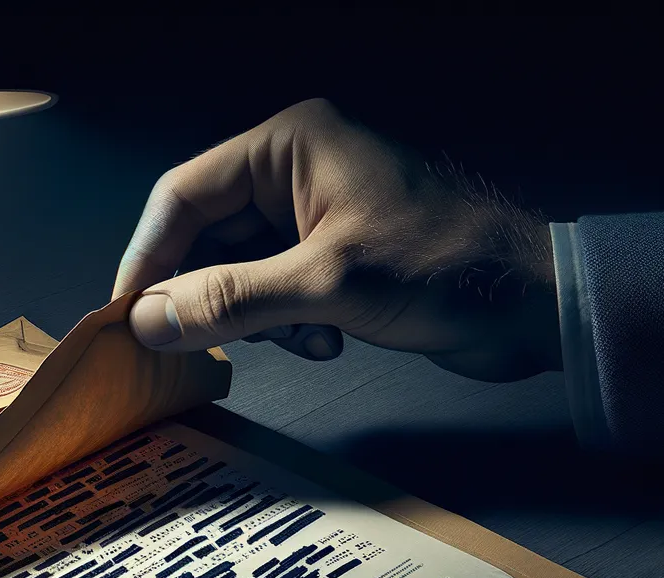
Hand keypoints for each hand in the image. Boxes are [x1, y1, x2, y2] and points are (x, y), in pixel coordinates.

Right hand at [112, 98, 561, 381]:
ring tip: (299, 339)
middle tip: (191, 346)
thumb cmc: (448, 269)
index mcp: (291, 145)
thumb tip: (147, 319)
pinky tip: (326, 340)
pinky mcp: (337, 256)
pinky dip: (287, 324)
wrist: (537, 304)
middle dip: (208, 295)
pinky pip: (276, 291)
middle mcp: (299, 170)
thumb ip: (229, 301)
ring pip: (240, 271)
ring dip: (255, 317)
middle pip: (208, 236)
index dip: (147, 258)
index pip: (183, 195)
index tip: (125, 316)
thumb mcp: (326, 287)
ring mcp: (319, 213)